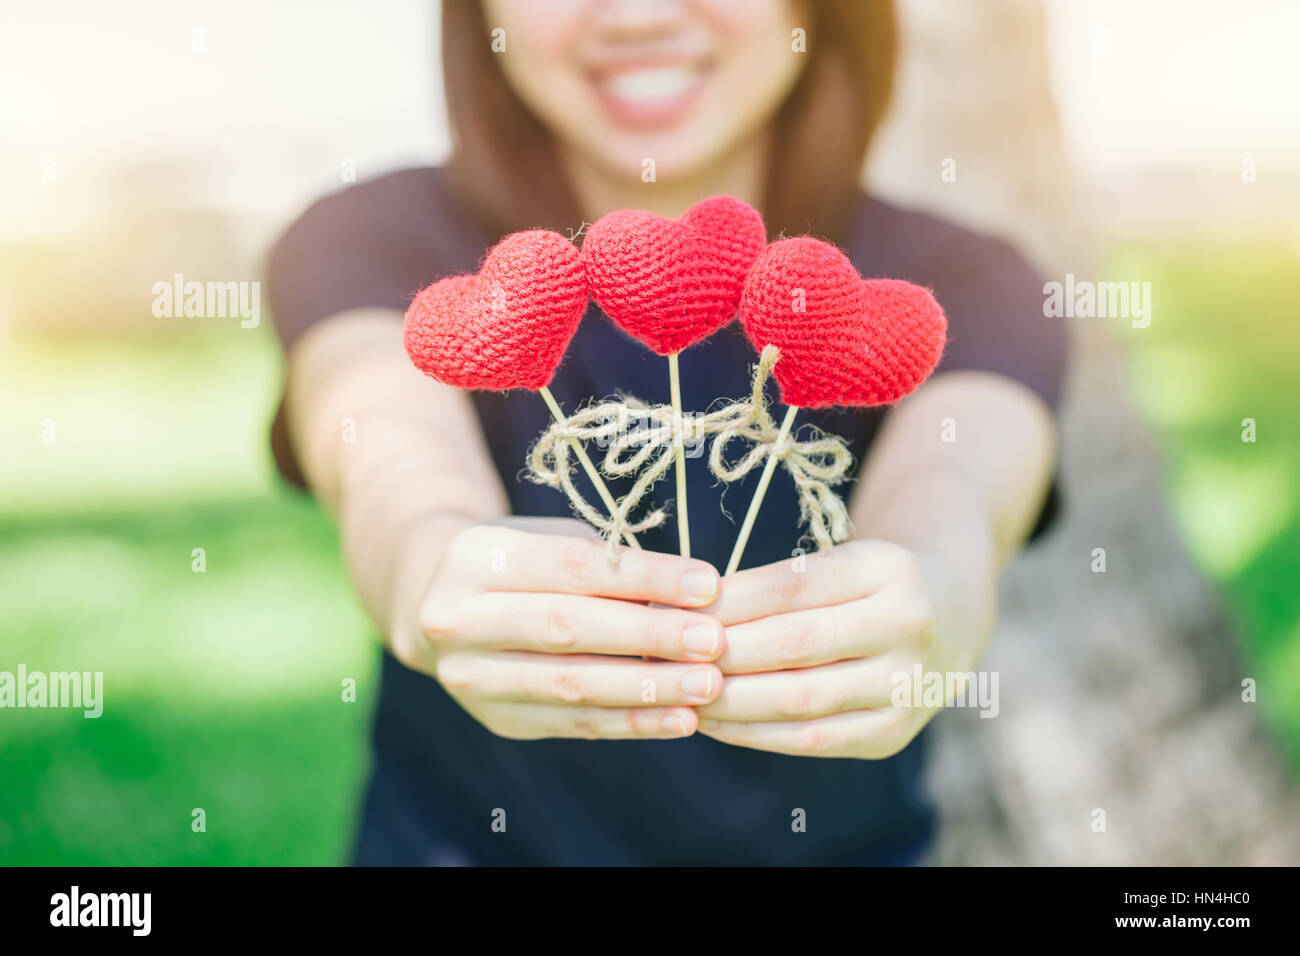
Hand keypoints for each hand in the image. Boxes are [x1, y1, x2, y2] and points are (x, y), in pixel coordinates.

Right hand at [396, 517, 726, 740]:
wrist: (438, 605)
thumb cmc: (520, 562)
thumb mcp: (552, 541)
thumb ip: (608, 567)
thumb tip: (690, 600)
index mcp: (475, 558)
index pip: (571, 566)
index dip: (642, 577)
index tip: (706, 583)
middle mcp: (459, 619)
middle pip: (566, 628)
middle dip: (647, 636)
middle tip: (714, 640)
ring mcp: (471, 676)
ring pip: (570, 684)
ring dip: (646, 688)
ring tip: (706, 684)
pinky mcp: (496, 720)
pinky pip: (574, 724)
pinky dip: (632, 723)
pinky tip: (680, 719)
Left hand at [695, 539, 994, 758]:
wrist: (950, 615)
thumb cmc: (865, 582)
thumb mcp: (836, 561)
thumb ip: (772, 584)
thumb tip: (681, 613)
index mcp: (889, 568)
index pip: (791, 585)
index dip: (726, 601)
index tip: (670, 608)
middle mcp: (908, 626)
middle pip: (793, 644)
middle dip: (719, 653)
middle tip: (662, 655)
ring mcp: (907, 686)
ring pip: (799, 700)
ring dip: (728, 700)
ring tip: (677, 691)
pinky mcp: (894, 734)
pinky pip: (811, 740)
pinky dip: (753, 733)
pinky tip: (712, 721)